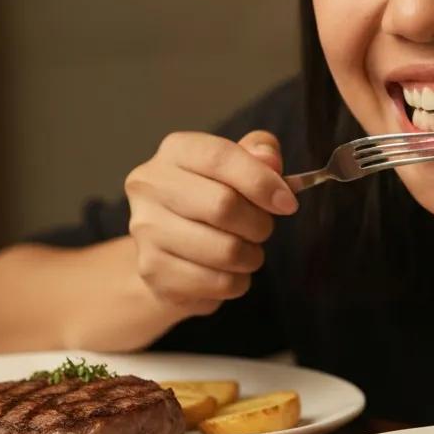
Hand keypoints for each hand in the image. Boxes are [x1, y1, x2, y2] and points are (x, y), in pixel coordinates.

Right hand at [124, 129, 297, 316]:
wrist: (167, 252)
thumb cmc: (210, 201)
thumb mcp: (236, 167)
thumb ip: (258, 152)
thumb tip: (270, 159)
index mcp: (175, 151)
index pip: (221, 157)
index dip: (262, 181)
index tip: (288, 203)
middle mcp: (150, 186)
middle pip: (223, 206)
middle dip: (259, 223)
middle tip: (263, 229)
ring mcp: (146, 230)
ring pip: (225, 250)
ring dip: (251, 256)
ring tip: (245, 251)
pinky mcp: (153, 271)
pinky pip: (218, 282)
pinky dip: (237, 281)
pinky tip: (227, 272)